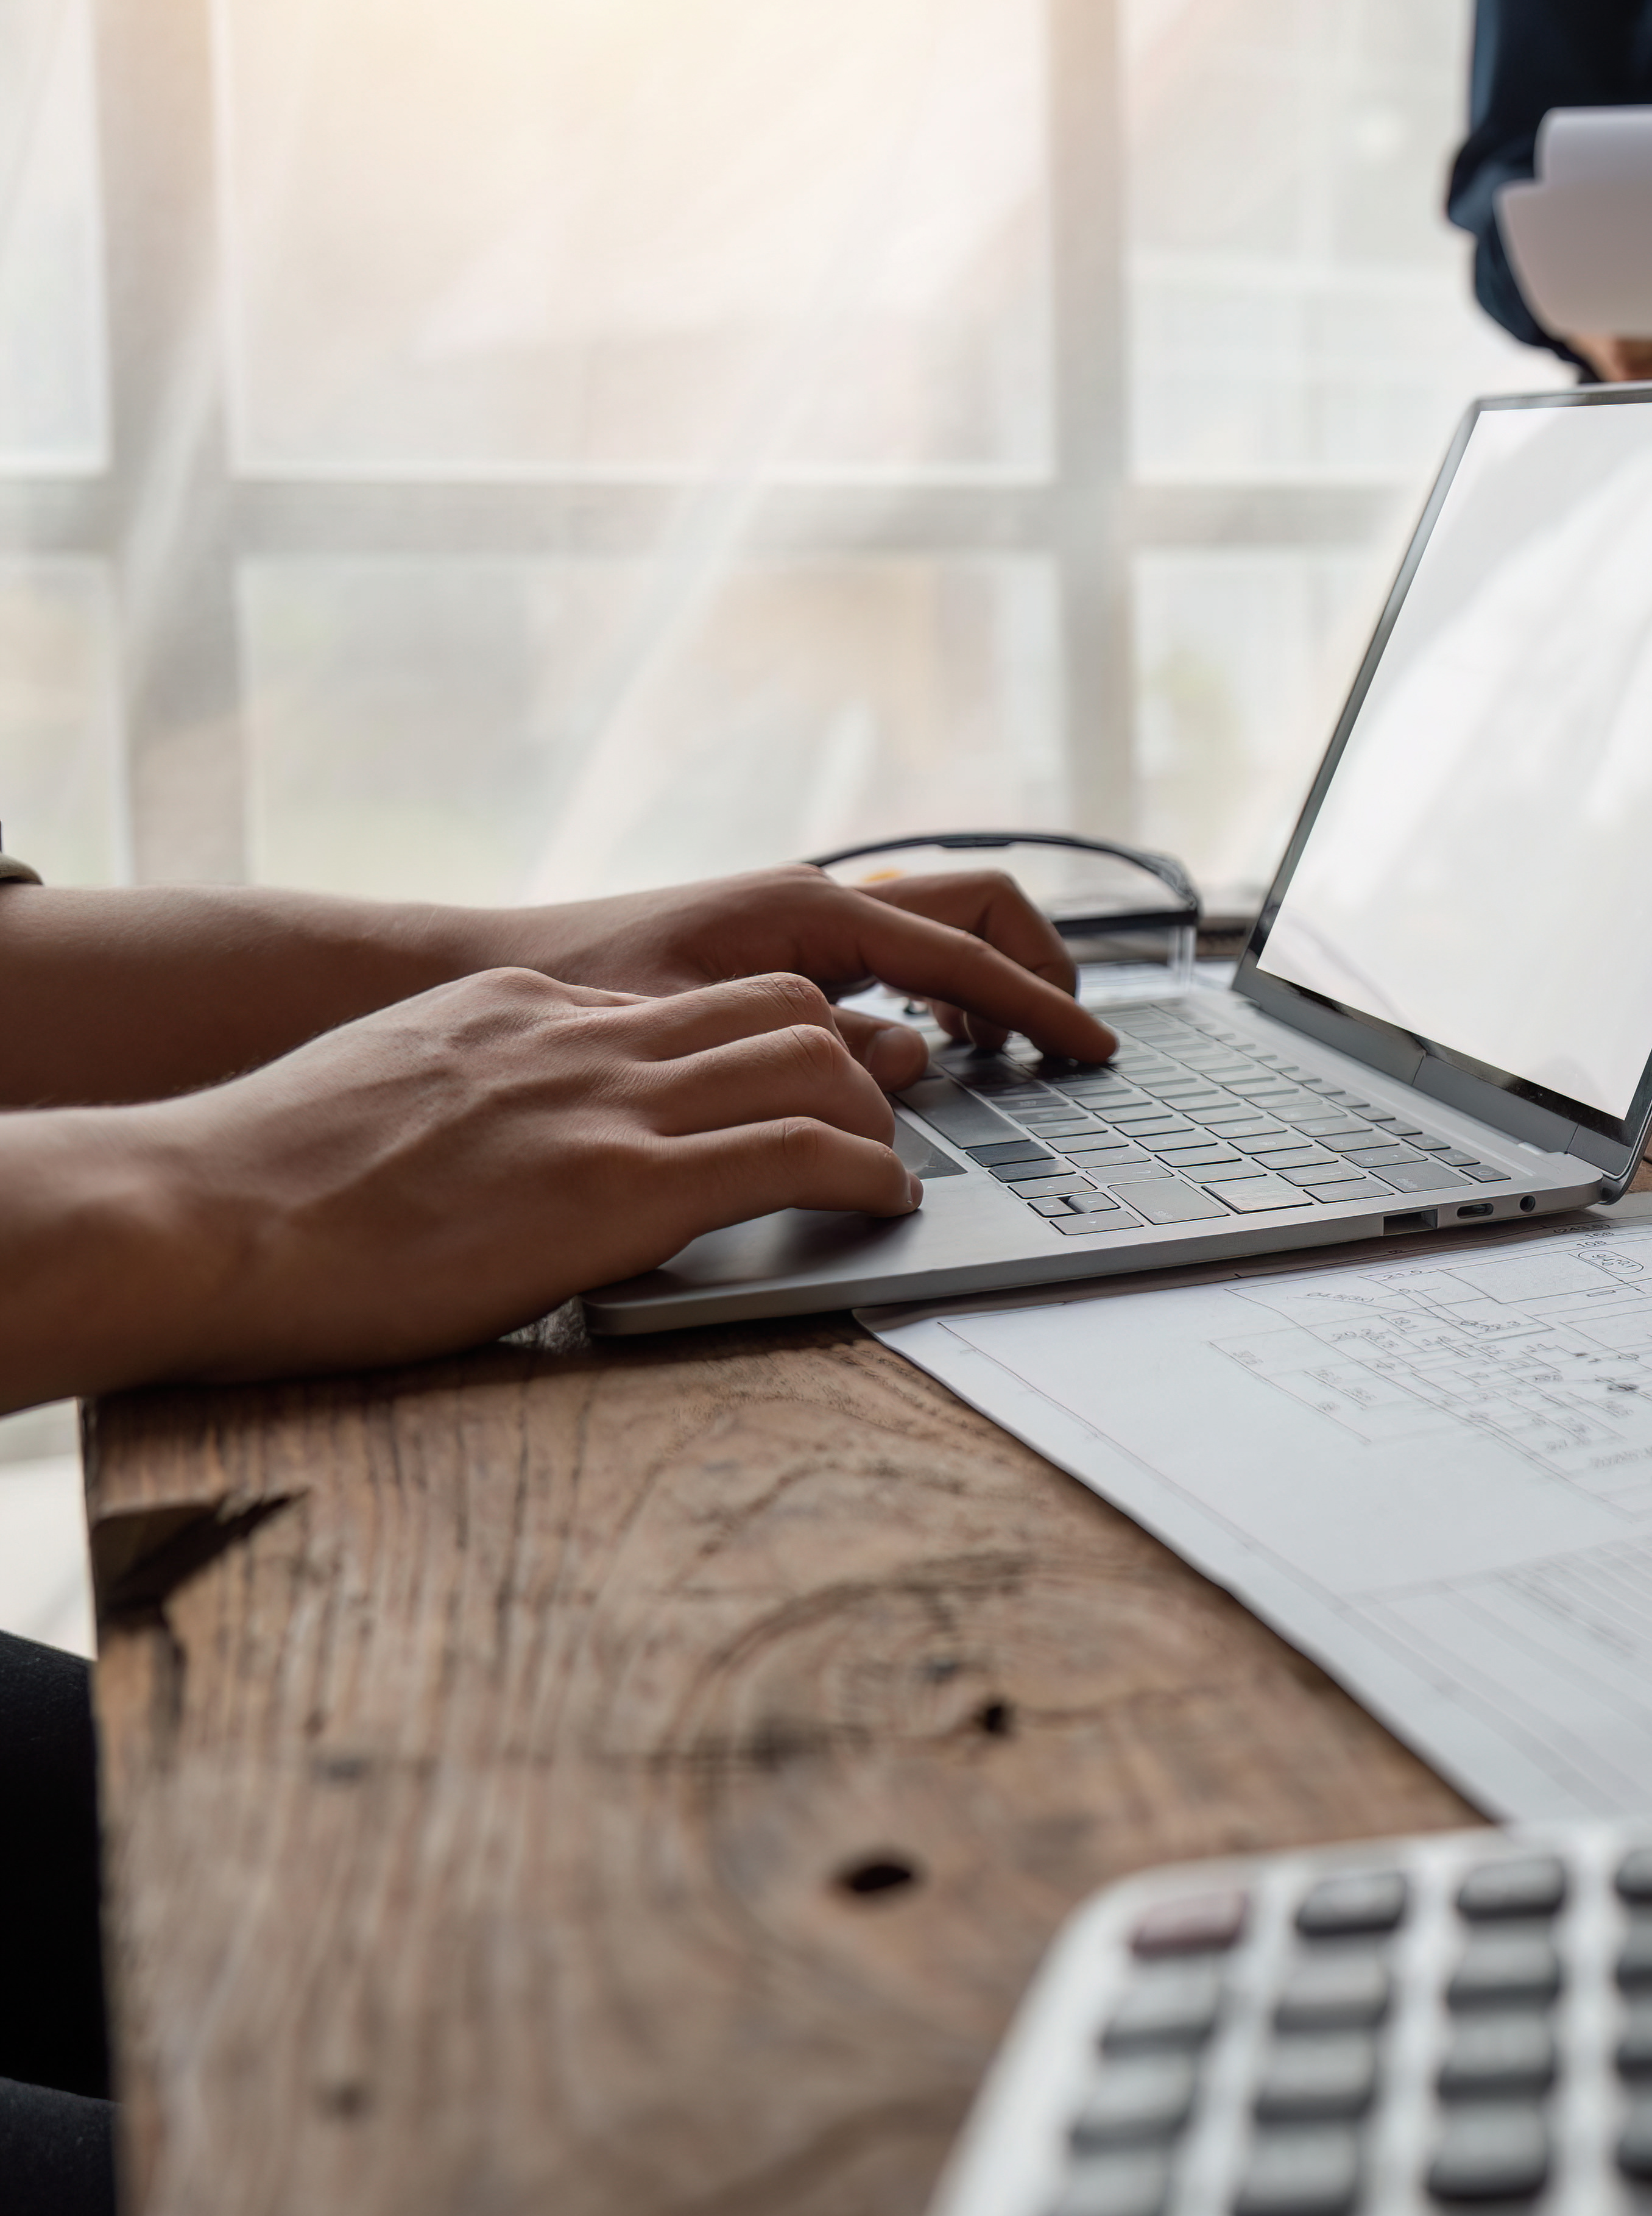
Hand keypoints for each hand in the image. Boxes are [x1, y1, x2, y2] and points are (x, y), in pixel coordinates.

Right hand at [81, 970, 923, 1387]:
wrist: (200, 1215)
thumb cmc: (268, 1184)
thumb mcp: (392, 1088)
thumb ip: (475, 1085)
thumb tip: (511, 1132)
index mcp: (517, 1005)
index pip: (682, 1000)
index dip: (757, 1041)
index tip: (788, 1082)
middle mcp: (577, 1033)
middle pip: (778, 1004)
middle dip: (845, 1060)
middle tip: (866, 1123)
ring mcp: (606, 1103)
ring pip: (813, 1061)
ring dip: (873, 1117)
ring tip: (885, 1170)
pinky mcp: (624, 1184)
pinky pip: (800, 1154)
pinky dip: (870, 1176)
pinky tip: (887, 1206)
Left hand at [480, 865, 1111, 1077]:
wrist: (477, 972)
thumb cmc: (571, 994)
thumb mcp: (692, 1029)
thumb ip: (813, 1045)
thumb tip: (916, 1057)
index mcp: (806, 910)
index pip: (965, 953)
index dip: (1040, 1005)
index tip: (1094, 1051)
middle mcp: (814, 900)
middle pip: (976, 908)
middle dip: (1038, 967)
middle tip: (1071, 1042)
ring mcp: (801, 919)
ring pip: (940, 929)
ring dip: (991, 980)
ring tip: (1011, 1052)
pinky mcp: (783, 946)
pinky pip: (895, 956)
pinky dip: (939, 993)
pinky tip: (928, 1048)